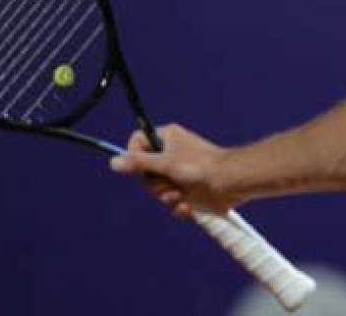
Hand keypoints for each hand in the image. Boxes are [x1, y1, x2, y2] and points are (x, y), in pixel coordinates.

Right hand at [109, 124, 238, 218]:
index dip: (135, 156)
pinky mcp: (188, 192)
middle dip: (155, 184)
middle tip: (169, 183)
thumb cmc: (202, 166)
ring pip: (157, 191)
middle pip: (144, 173)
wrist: (232, 183)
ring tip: (182, 194)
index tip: (141, 165)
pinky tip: (190, 204)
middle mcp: (171, 154)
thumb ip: (139, 163)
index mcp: (167, 138)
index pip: (137, 142)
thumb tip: (113, 162)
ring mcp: (179, 174)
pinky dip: (180, 206)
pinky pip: (172, 203)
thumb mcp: (166, 163)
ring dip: (167, 197)